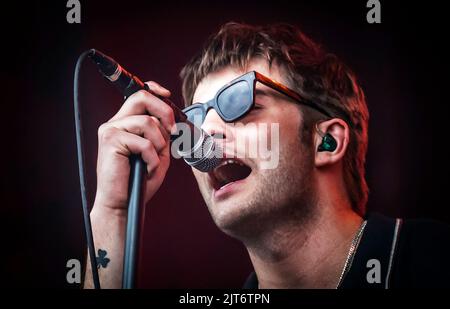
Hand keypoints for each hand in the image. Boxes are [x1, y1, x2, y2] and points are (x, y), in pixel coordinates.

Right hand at [93, 81, 174, 214]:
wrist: (123, 203)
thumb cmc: (139, 181)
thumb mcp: (158, 153)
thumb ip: (162, 135)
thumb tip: (172, 120)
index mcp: (125, 124)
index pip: (139, 96)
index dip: (155, 91)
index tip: (169, 96)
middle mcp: (115, 123)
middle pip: (141, 98)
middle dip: (164, 112)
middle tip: (172, 131)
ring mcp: (110, 131)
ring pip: (147, 123)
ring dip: (159, 144)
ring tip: (153, 161)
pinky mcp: (110, 141)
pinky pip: (144, 143)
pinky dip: (152, 158)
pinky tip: (146, 169)